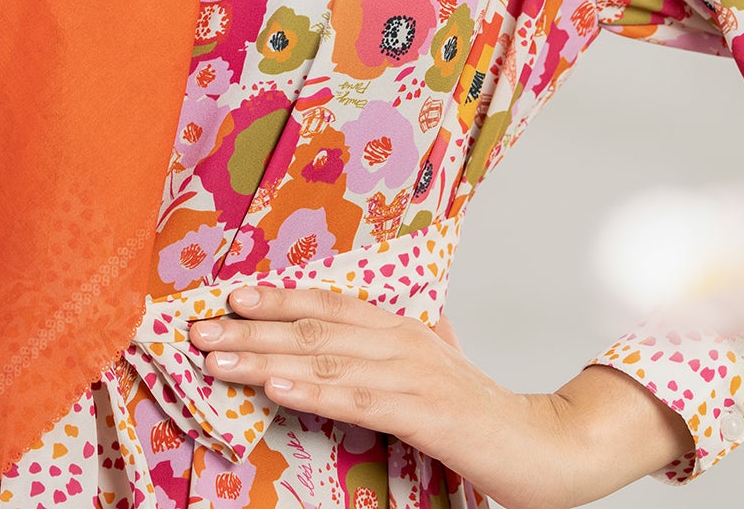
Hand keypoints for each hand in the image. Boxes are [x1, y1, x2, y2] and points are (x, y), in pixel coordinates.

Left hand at [187, 287, 682, 508]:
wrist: (545, 444)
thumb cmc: (483, 412)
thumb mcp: (435, 368)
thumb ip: (401, 347)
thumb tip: (369, 333)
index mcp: (400, 327)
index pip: (325, 303)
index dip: (274, 298)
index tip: (226, 298)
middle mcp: (400, 339)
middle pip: (312, 327)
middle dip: (251, 329)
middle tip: (198, 330)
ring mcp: (411, 372)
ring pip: (324, 358)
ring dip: (265, 357)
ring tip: (218, 358)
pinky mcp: (422, 411)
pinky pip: (357, 398)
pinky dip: (313, 390)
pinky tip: (276, 389)